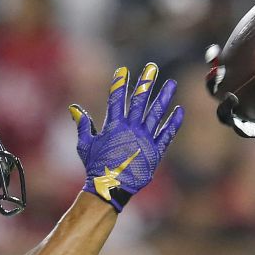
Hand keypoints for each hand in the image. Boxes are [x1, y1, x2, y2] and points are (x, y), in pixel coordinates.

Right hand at [72, 63, 184, 211]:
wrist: (110, 188)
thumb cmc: (95, 167)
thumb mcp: (85, 144)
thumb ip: (83, 124)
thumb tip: (74, 108)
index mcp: (114, 126)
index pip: (116, 99)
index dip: (119, 83)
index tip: (123, 70)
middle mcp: (131, 129)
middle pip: (139, 100)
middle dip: (146, 82)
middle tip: (152, 67)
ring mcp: (145, 139)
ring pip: (156, 113)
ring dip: (164, 97)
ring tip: (171, 83)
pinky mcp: (155, 152)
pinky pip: (167, 134)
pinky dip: (174, 123)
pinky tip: (180, 111)